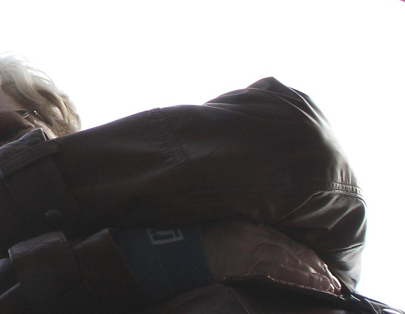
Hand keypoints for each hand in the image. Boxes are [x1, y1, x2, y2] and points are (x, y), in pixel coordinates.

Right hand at [202, 220, 341, 293]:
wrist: (175, 252)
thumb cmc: (197, 245)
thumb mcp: (225, 233)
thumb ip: (247, 237)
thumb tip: (270, 250)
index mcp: (248, 224)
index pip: (287, 240)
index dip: (308, 254)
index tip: (322, 267)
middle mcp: (253, 233)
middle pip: (293, 249)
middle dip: (316, 266)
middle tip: (333, 281)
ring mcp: (250, 248)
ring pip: (291, 261)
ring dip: (313, 274)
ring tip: (329, 286)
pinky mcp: (247, 264)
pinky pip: (280, 273)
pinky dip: (300, 279)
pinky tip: (313, 286)